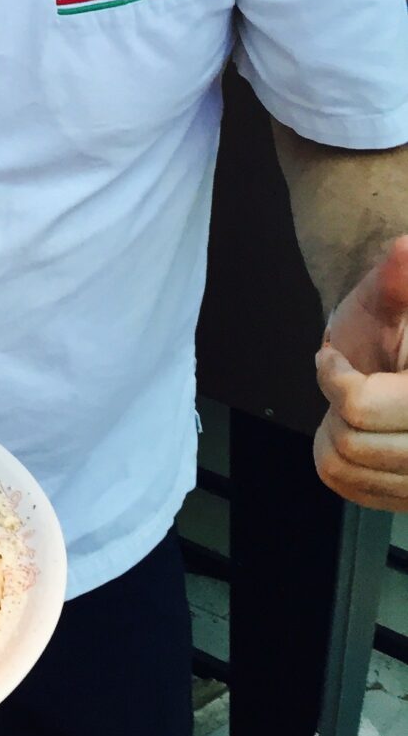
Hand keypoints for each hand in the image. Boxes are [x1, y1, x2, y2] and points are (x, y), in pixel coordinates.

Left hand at [314, 235, 407, 508]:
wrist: (402, 353)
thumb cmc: (395, 322)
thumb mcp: (386, 295)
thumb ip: (394, 277)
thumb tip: (403, 247)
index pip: (359, 406)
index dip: (334, 378)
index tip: (334, 357)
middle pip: (352, 443)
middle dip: (336, 408)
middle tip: (350, 383)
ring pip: (346, 468)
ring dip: (336, 434)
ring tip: (358, 406)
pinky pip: (349, 488)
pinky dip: (341, 461)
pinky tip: (362, 433)